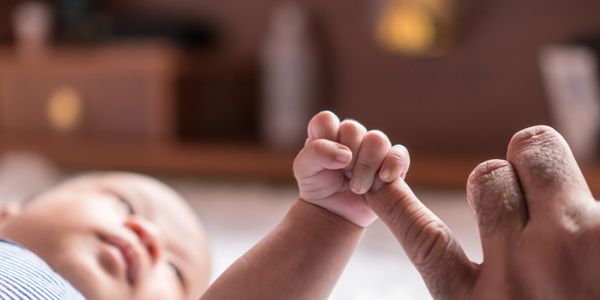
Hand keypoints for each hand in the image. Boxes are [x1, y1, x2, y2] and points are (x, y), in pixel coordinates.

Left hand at [293, 111, 409, 226]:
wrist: (333, 213)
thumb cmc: (317, 186)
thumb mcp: (304, 169)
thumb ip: (316, 153)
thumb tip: (346, 154)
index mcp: (327, 132)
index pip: (327, 120)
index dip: (325, 139)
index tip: (324, 160)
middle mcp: (351, 136)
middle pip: (353, 129)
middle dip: (346, 157)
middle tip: (342, 176)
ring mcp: (372, 149)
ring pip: (378, 140)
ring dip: (366, 166)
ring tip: (357, 187)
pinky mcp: (390, 164)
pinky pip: (400, 154)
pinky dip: (393, 165)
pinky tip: (383, 179)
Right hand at [366, 125, 599, 298]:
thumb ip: (490, 291)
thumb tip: (495, 238)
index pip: (422, 238)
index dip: (397, 202)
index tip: (379, 181)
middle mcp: (512, 277)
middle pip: (486, 176)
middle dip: (508, 180)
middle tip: (540, 210)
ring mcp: (567, 251)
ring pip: (535, 153)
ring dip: (547, 168)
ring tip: (575, 212)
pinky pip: (592, 177)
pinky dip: (599, 203)